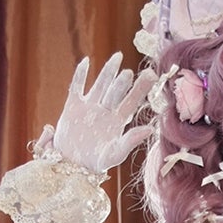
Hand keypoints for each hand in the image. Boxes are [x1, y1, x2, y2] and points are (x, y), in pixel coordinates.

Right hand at [45, 54, 156, 176]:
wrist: (71, 165)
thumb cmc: (96, 163)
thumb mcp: (115, 153)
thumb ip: (131, 140)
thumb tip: (151, 129)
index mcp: (118, 121)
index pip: (132, 101)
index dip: (141, 88)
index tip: (152, 74)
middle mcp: (105, 111)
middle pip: (117, 91)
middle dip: (124, 80)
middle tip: (132, 69)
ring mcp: (89, 107)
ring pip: (100, 85)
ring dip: (108, 72)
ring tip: (117, 57)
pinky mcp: (73, 106)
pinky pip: (77, 87)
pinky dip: (80, 75)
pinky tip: (86, 62)